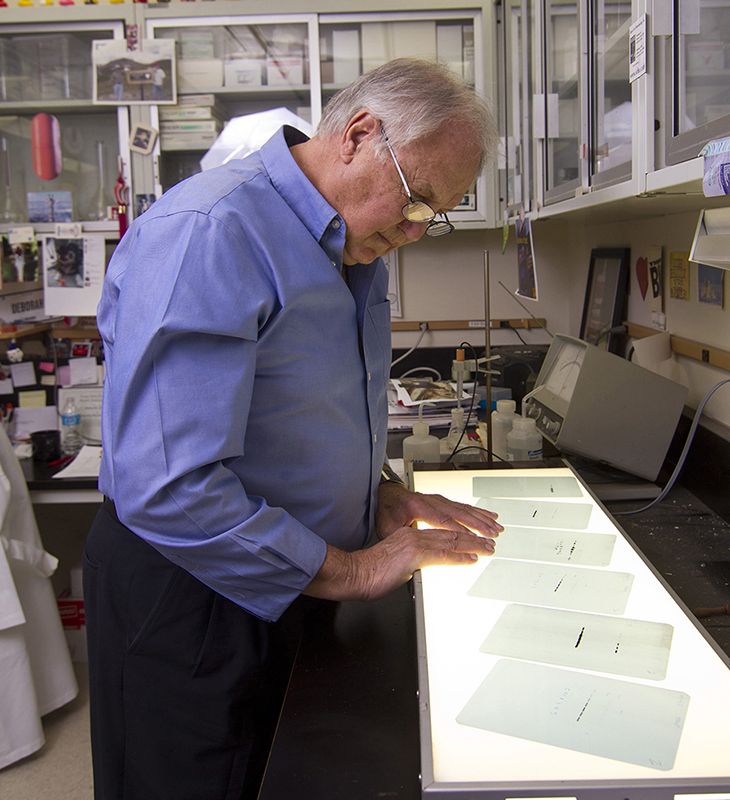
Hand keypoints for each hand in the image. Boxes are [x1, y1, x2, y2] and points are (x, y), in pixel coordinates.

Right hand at [303, 482, 501, 603]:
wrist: (355, 573)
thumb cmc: (370, 573)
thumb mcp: (396, 564)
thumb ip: (410, 562)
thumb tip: (417, 569)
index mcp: (409, 535)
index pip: (441, 534)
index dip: (461, 536)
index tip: (476, 541)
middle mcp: (414, 535)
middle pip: (451, 535)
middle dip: (474, 538)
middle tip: (491, 541)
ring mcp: (415, 543)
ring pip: (451, 541)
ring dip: (474, 545)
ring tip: (489, 548)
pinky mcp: (414, 554)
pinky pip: (443, 555)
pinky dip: (460, 556)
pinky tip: (472, 558)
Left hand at [376, 480, 502, 540]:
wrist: (385, 495)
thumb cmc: (386, 513)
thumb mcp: (389, 529)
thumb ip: (404, 538)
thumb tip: (414, 552)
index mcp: (417, 507)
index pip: (442, 521)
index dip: (460, 532)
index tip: (474, 541)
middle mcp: (430, 500)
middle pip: (458, 514)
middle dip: (478, 526)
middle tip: (493, 536)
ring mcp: (437, 499)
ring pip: (464, 509)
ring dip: (482, 519)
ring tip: (497, 528)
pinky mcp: (442, 500)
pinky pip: (462, 505)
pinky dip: (478, 511)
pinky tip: (490, 516)